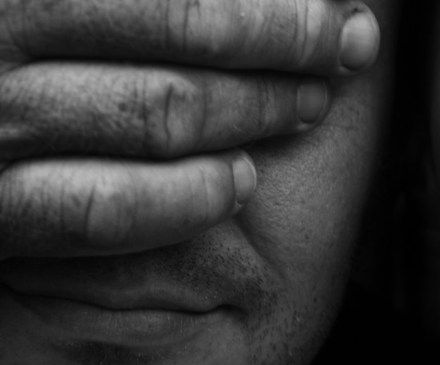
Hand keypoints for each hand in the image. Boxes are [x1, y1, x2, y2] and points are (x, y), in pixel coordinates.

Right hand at [0, 0, 379, 258]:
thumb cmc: (53, 55)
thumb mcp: (88, 11)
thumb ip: (165, 6)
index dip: (284, 12)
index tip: (344, 23)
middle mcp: (2, 34)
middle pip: (186, 30)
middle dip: (285, 47)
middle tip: (340, 59)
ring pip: (160, 112)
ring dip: (255, 112)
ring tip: (308, 108)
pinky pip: (103, 209)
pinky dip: (187, 198)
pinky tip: (240, 184)